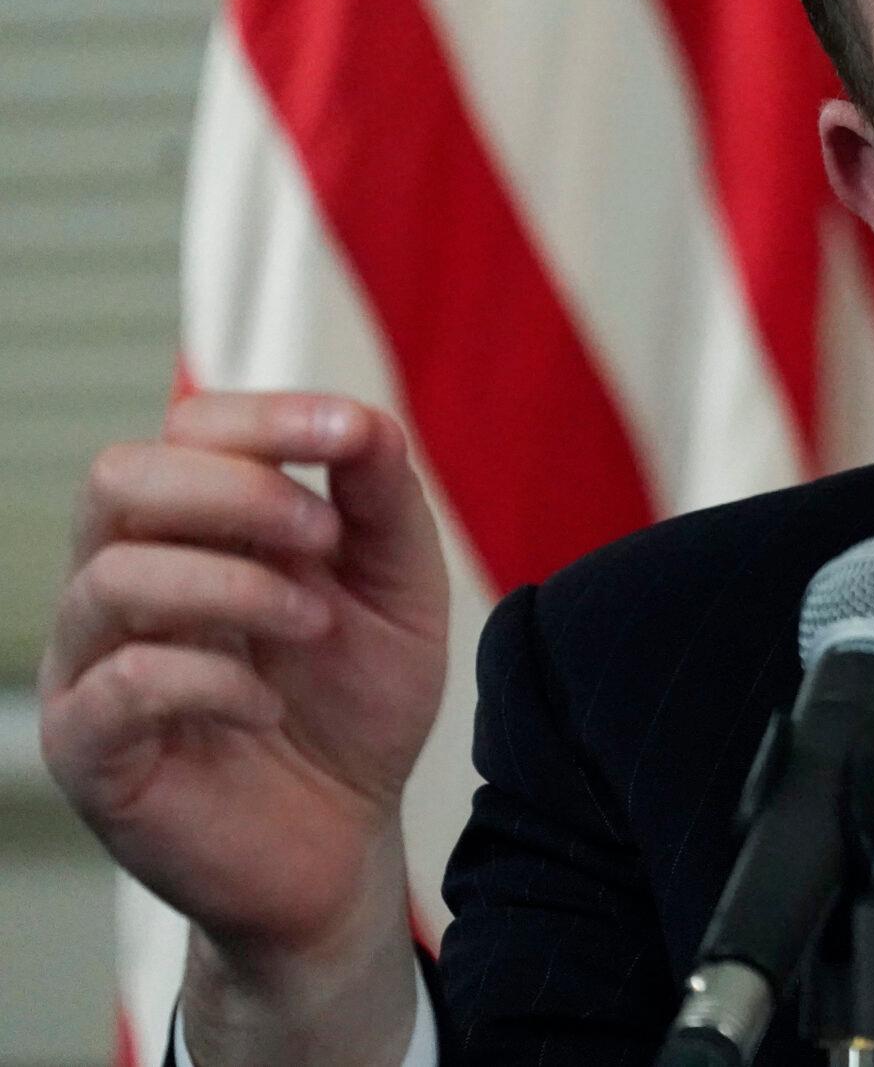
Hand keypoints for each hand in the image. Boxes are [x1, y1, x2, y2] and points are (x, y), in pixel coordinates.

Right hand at [38, 393, 446, 1045]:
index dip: (267, 416)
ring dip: (235, 585)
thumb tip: (363, 419)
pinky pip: (120, 683)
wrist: (344, 841)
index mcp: (194, 530)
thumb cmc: (356, 706)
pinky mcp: (90, 749)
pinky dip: (211, 679)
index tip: (352, 435)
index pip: (188, 429)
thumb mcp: (399, 592)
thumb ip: (382, 503)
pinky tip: (266, 705)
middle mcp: (125, 582)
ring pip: (111, 575)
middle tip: (324, 536)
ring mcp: (93, 665)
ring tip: (316, 622)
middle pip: (117, 477)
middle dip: (234, 488)